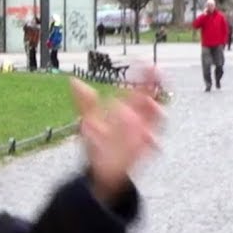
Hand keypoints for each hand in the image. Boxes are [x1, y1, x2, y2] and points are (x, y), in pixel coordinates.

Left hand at [70, 68, 163, 203]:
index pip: (139, 89)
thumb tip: (74, 82)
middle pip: (152, 100)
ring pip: (156, 118)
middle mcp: (138, 118)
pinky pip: (152, 142)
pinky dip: (152, 139)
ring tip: (152, 104)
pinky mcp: (143, 148)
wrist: (102, 168)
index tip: (149, 64)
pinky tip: (148, 136)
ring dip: (157, 112)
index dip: (145, 76)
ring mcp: (143, 132)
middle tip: (157, 76)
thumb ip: (85, 102)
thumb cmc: (97, 142)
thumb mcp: (89, 120)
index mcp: (126, 109)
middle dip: (157, 88)